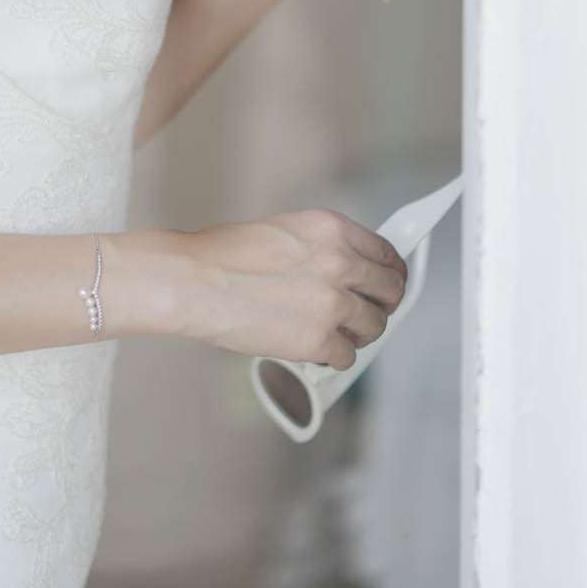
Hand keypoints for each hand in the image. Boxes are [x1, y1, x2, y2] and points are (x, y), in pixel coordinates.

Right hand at [174, 208, 408, 368]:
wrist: (195, 281)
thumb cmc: (225, 256)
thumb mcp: (286, 232)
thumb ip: (324, 248)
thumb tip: (350, 273)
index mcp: (332, 229)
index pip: (387, 254)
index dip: (390, 273)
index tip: (386, 285)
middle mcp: (341, 262)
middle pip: (391, 291)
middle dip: (381, 306)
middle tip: (366, 315)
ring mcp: (333, 303)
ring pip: (375, 327)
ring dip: (357, 335)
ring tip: (331, 333)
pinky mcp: (319, 340)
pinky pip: (346, 357)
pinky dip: (331, 358)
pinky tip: (311, 350)